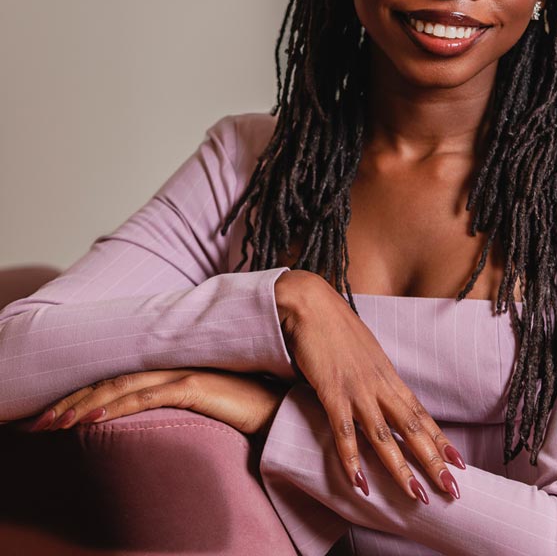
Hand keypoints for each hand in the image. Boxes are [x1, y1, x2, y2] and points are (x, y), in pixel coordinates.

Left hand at [29, 369, 285, 436]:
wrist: (285, 404)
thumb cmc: (249, 404)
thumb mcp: (204, 402)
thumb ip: (178, 398)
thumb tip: (148, 411)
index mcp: (170, 369)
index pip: (116, 382)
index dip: (81, 395)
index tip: (53, 415)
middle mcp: (171, 366)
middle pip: (110, 383)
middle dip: (70, 402)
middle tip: (38, 423)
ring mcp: (183, 373)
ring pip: (121, 389)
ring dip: (83, 406)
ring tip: (54, 422)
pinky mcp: (196, 385)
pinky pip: (148, 397)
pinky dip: (117, 406)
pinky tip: (94, 418)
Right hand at [275, 270, 464, 504]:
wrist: (311, 304)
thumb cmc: (337, 327)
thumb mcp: (366, 354)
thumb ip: (378, 377)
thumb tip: (387, 396)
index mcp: (389, 376)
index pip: (421, 414)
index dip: (441, 440)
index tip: (459, 463)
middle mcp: (379, 384)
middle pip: (412, 428)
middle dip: (433, 461)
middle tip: (453, 489)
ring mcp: (357, 389)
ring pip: (383, 436)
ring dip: (400, 469)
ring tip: (416, 496)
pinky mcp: (332, 391)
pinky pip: (343, 432)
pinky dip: (351, 459)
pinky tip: (360, 483)